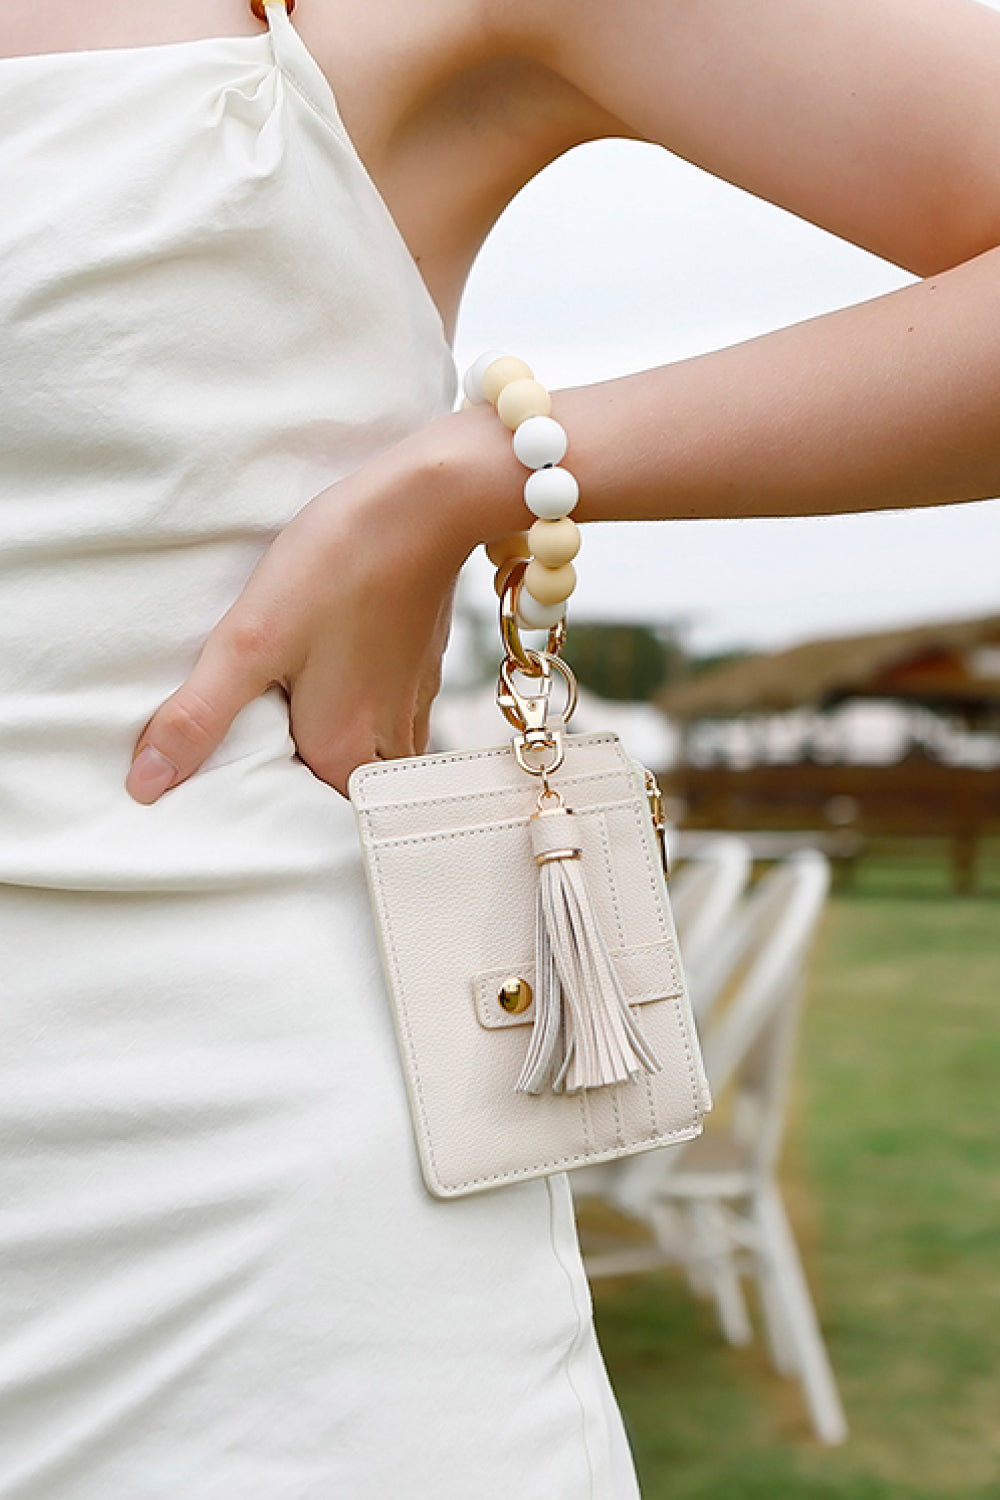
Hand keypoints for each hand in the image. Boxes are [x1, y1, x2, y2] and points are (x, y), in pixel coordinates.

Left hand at [125, 420, 487, 803]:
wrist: (424, 505)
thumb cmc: (339, 565)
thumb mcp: (250, 639)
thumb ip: (199, 717)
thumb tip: (146, 786)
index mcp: (343, 752)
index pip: (301, 824)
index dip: (263, 820)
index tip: (226, 808)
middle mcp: (387, 746)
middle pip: (335, 797)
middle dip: (295, 789)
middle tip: (245, 766)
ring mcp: (410, 712)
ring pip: (364, 762)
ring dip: (325, 752)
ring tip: (280, 725)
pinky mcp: (419, 676)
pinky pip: (382, 725)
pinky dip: (352, 719)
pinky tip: (324, 682)